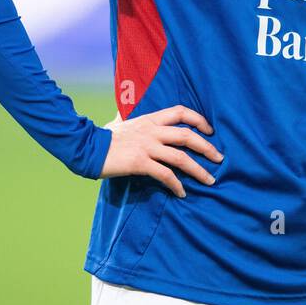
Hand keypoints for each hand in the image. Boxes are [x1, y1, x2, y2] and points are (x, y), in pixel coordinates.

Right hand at [100, 105, 222, 197]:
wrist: (85, 147)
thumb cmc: (103, 137)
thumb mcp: (119, 122)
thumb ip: (127, 118)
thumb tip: (123, 114)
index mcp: (149, 119)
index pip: (180, 112)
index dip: (199, 119)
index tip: (210, 130)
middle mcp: (151, 131)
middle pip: (187, 135)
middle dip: (207, 147)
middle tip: (220, 158)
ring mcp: (146, 146)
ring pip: (181, 157)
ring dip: (199, 170)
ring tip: (210, 180)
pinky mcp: (140, 163)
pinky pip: (165, 174)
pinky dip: (177, 185)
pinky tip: (182, 192)